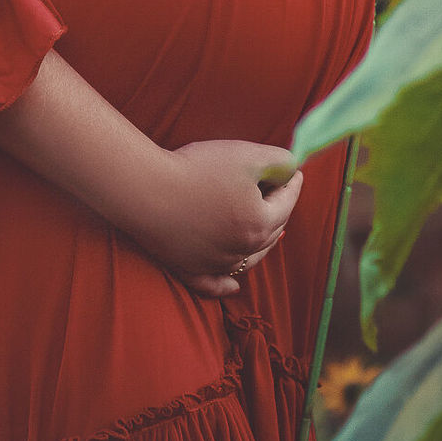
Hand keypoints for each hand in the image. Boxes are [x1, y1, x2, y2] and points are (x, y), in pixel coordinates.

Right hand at [138, 140, 304, 298]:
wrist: (146, 190)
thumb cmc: (196, 169)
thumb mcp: (246, 155)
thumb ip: (278, 161)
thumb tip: (292, 168)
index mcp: (259, 224)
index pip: (286, 202)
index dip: (292, 183)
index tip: (295, 171)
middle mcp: (242, 250)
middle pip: (270, 231)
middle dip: (279, 210)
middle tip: (279, 193)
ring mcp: (215, 263)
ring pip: (248, 259)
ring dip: (261, 246)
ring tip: (267, 233)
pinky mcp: (189, 268)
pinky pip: (213, 283)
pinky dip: (225, 284)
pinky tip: (233, 285)